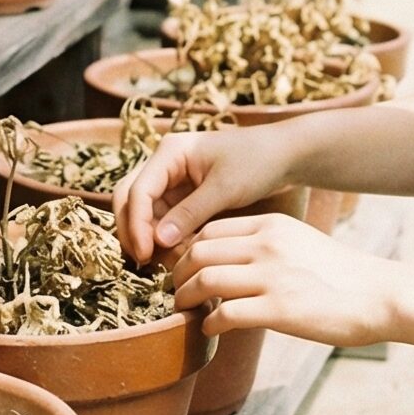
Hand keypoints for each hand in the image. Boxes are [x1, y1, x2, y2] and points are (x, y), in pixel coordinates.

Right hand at [113, 125, 302, 264]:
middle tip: (145, 262)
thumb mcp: (224, 188)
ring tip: (170, 262)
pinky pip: (163, 220)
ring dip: (150, 238)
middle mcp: (164, 164)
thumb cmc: (257, 161)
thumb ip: (190, 214)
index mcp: (170, 152)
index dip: (135, 224)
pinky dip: (166, 238)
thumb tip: (158, 241)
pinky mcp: (183, 196)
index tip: (145, 254)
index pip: (137, 190)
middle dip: (133, 231)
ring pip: (144, 213)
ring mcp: (172, 180)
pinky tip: (179, 256)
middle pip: (129, 199)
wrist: (284, 156)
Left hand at [168, 211, 397, 348]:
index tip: (184, 269)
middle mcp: (267, 245)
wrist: (377, 295)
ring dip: (187, 299)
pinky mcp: (279, 309)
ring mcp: (272, 276)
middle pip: (200, 252)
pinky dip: (209, 324)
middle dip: (180, 274)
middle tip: (177, 292)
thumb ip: (264, 245)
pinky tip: (210, 330)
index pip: (210, 230)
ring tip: (186, 312)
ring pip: (206, 280)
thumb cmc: (340, 274)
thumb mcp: (299, 241)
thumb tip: (229, 260)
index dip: (188, 251)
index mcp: (271, 226)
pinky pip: (225, 314)